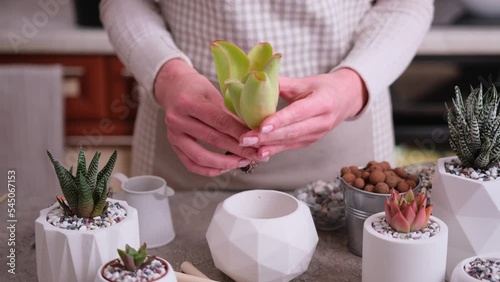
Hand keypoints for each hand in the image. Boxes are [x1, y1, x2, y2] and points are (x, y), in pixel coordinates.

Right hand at [154, 59, 264, 175]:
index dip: (239, 133)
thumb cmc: (196, 89)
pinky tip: (226, 168)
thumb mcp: (214, 93)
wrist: (173, 89)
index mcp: (189, 101)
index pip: (219, 121)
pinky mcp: (173, 146)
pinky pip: (192, 165)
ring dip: (226, 163)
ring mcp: (173, 135)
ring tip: (244, 162)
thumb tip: (253, 131)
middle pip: (213, 139)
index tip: (257, 140)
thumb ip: (229, 112)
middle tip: (257, 155)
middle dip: (238, 150)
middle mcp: (177, 119)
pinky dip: (210, 170)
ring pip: (201, 157)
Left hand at [239, 68, 367, 157]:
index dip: (280, 120)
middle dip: (266, 137)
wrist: (345, 99)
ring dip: (267, 145)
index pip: (298, 113)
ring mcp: (317, 134)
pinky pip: (290, 147)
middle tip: (245, 138)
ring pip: (290, 141)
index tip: (261, 126)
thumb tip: (257, 80)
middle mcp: (322, 121)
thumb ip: (284, 83)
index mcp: (323, 102)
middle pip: (292, 131)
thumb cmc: (323, 87)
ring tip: (247, 145)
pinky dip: (274, 149)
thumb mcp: (306, 81)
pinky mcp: (310, 141)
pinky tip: (259, 152)